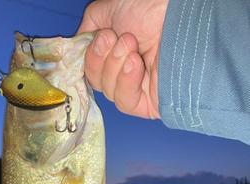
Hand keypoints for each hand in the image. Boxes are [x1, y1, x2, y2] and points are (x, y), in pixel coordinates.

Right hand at [77, 0, 168, 118]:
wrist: (178, 15)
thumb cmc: (149, 7)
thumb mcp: (107, 10)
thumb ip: (87, 29)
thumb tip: (77, 49)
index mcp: (114, 54)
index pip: (91, 70)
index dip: (90, 58)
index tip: (101, 39)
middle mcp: (124, 72)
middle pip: (97, 83)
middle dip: (102, 59)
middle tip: (118, 38)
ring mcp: (137, 89)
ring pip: (109, 93)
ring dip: (114, 67)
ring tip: (131, 45)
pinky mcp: (149, 103)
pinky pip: (125, 103)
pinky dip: (125, 83)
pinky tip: (135, 64)